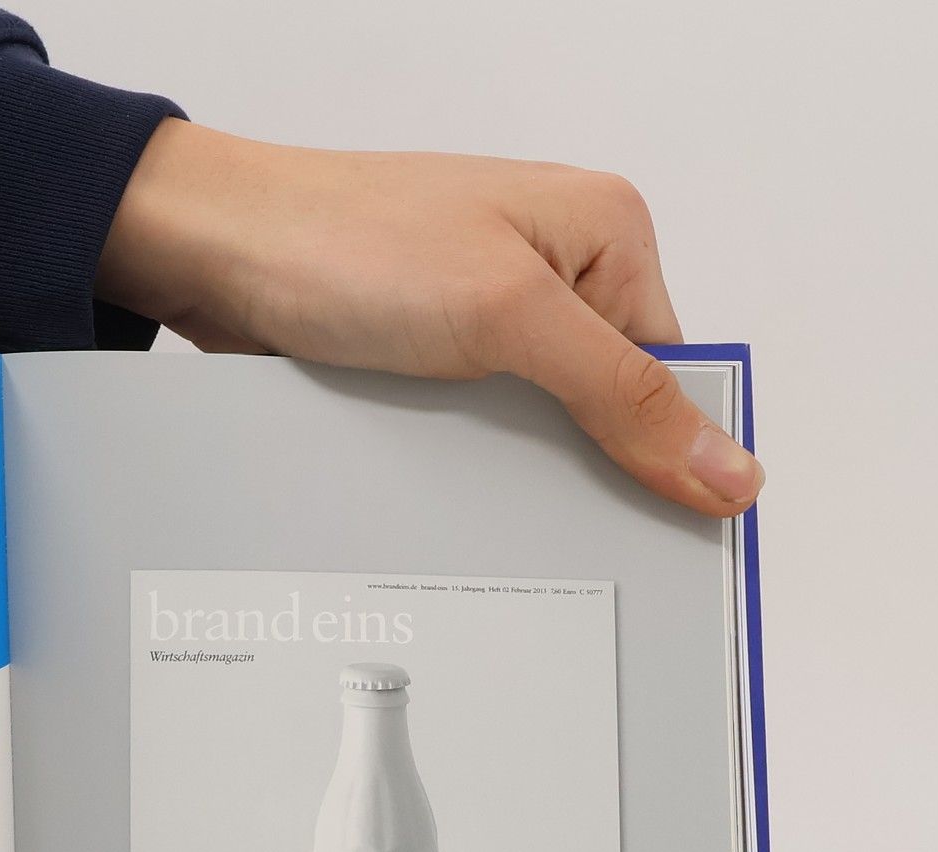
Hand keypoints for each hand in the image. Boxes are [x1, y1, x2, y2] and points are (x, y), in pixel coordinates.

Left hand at [97, 124, 763, 516]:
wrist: (214, 253)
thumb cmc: (346, 243)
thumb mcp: (508, 318)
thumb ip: (619, 393)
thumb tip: (723, 464)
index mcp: (604, 233)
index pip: (673, 371)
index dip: (666, 452)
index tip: (660, 531)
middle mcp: (551, 268)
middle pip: (603, 407)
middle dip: (579, 467)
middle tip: (550, 523)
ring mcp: (482, 314)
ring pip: (531, 429)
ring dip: (506, 471)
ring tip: (473, 490)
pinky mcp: (424, 356)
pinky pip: (467, 431)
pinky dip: (453, 463)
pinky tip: (433, 485)